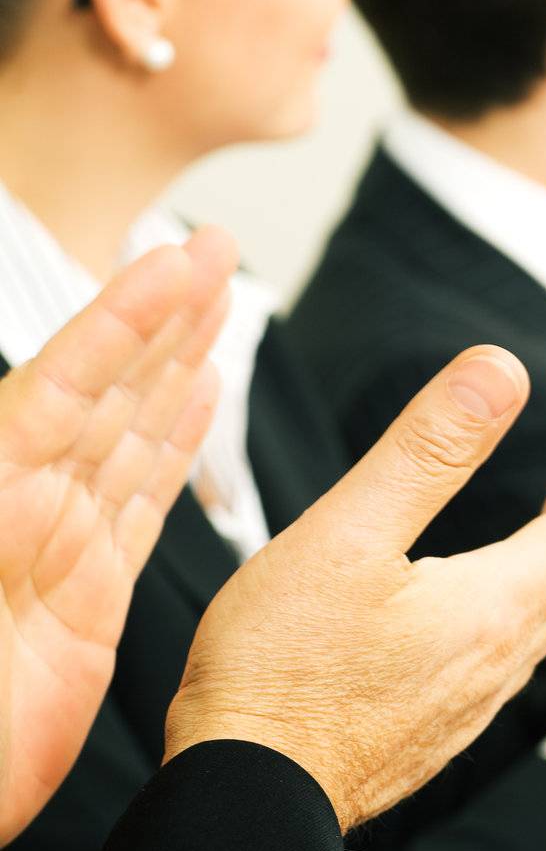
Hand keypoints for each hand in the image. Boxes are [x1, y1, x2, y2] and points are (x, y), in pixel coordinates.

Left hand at [0, 230, 234, 846]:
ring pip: (132, 435)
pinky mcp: (89, 600)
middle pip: (108, 391)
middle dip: (165, 315)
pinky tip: (200, 402)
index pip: (64, 380)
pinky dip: (177, 448)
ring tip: (219, 303)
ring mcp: (58, 551)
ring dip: (178, 365)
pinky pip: (143, 505)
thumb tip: (22, 435)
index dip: (124, 316)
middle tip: (214, 249)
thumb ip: (2, 490)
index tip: (181, 260)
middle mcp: (23, 508)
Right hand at [164, 347, 545, 832]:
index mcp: (491, 607)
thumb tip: (501, 372)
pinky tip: (468, 622)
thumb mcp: (349, 531)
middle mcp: (494, 663)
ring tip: (535, 544)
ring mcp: (465, 709)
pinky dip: (511, 624)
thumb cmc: (282, 667)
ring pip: (536, 632)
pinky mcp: (431, 738)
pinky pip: (497, 669)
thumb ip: (428, 449)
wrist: (246, 794)